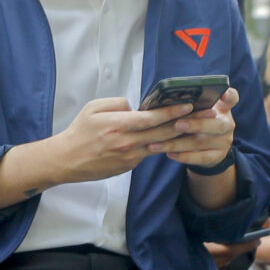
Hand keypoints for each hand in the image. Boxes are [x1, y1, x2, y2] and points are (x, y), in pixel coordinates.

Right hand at [41, 97, 188, 184]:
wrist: (67, 160)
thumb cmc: (80, 132)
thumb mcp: (93, 107)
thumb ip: (117, 103)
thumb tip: (135, 106)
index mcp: (118, 124)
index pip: (151, 118)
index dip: (171, 112)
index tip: (187, 106)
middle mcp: (127, 142)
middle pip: (161, 133)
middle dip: (183, 124)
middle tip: (201, 116)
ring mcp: (129, 156)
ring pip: (159, 145)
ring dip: (177, 137)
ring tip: (193, 128)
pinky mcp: (129, 166)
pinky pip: (148, 154)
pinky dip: (159, 147)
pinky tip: (170, 140)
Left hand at [163, 89, 238, 168]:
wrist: (209, 147)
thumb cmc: (198, 120)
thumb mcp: (199, 110)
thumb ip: (191, 104)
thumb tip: (167, 99)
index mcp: (223, 108)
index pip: (232, 98)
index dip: (228, 95)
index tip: (222, 93)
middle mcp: (227, 124)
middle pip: (217, 125)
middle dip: (196, 125)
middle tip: (177, 124)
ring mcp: (224, 142)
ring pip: (202, 142)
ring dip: (178, 143)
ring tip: (158, 143)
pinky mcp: (217, 157)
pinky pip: (200, 158)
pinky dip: (183, 156)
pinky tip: (168, 153)